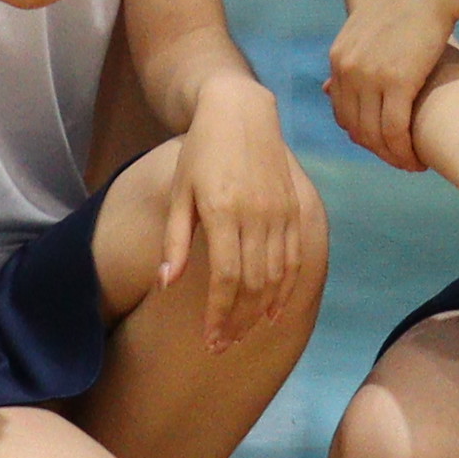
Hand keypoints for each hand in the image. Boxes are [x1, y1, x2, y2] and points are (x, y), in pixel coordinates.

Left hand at [155, 88, 326, 348]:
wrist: (240, 112)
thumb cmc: (201, 152)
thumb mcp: (179, 192)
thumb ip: (174, 240)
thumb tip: (165, 283)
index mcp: (221, 211)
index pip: (225, 278)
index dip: (219, 315)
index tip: (209, 341)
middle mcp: (254, 215)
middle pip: (251, 284)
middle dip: (237, 322)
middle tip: (223, 346)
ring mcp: (278, 212)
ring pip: (275, 276)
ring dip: (259, 311)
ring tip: (243, 334)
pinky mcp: (293, 209)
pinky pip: (294, 259)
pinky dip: (285, 289)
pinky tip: (273, 311)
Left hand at [324, 0, 458, 164]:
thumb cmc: (409, 4)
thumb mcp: (368, 29)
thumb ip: (351, 59)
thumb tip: (329, 88)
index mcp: (339, 56)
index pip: (342, 111)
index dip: (363, 134)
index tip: (385, 144)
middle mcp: (348, 68)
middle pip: (355, 127)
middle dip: (377, 150)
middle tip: (400, 159)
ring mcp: (370, 76)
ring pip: (374, 134)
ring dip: (392, 156)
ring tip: (411, 164)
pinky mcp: (397, 81)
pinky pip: (395, 130)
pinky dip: (405, 151)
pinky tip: (419, 159)